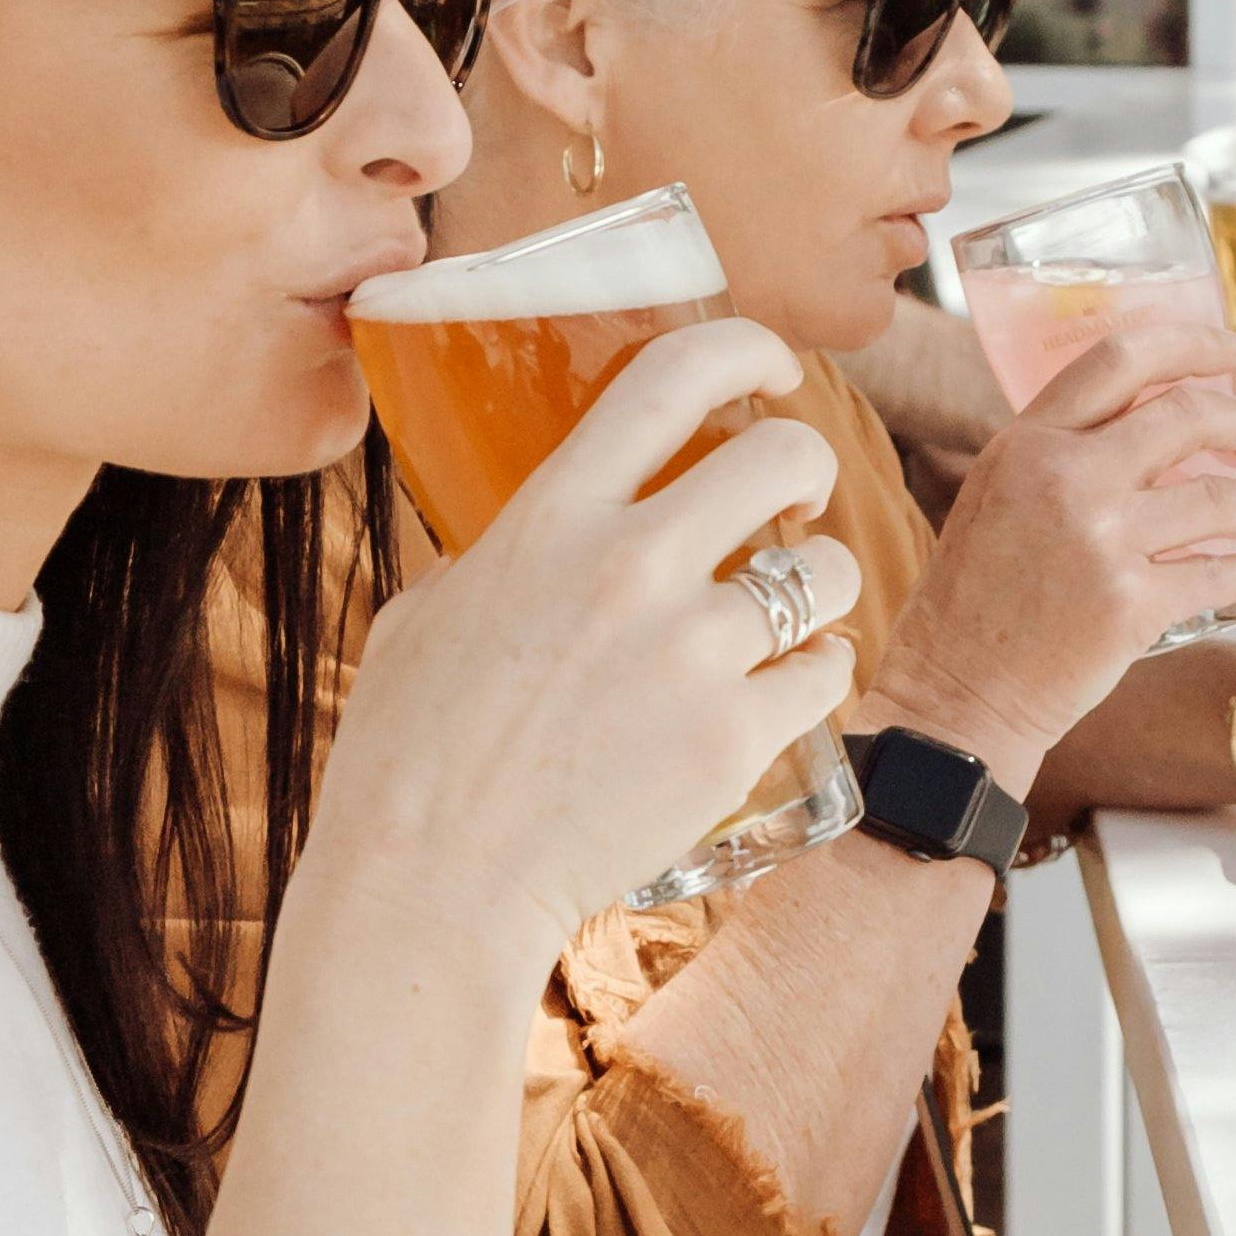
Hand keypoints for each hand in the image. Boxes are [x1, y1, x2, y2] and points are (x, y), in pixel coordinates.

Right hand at [317, 314, 856, 948]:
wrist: (428, 886)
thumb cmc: (407, 757)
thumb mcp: (426, 616)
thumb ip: (494, 560)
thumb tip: (521, 539)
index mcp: (550, 518)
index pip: (673, 375)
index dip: (748, 349)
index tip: (775, 369)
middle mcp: (629, 565)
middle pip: (782, 454)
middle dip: (808, 467)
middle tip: (797, 503)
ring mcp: (688, 652)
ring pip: (826, 568)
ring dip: (826, 580)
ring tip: (797, 611)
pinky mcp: (730, 739)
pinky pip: (828, 672)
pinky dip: (822, 673)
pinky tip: (792, 688)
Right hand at [867, 313, 1235, 782]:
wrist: (954, 695)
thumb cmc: (976, 602)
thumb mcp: (997, 496)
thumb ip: (1059, 453)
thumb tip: (1145, 422)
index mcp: (1028, 442)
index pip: (1122, 357)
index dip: (1191, 344)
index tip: (1234, 350)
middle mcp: (1066, 478)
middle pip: (1188, 416)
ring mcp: (1101, 541)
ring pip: (1222, 500)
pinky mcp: (1131, 606)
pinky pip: (1221, 573)